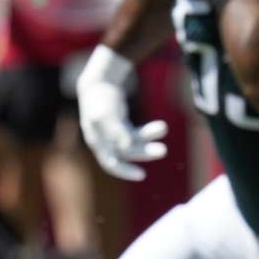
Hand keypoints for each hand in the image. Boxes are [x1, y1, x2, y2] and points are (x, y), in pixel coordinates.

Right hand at [77, 65, 167, 181]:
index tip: (142, 175)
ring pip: (134, 142)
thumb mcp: (105, 115)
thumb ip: (115, 131)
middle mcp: (104, 140)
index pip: (109, 163)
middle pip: (126, 152)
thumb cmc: (99, 99)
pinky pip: (136, 133)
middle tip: (163, 150)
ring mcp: (113, 133)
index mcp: (96, 140)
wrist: (97, 83)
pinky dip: (147, 132)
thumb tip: (126, 148)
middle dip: (144, 151)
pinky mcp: (121, 125)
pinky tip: (160, 127)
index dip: (124, 171)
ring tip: (163, 128)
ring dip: (149, 138)